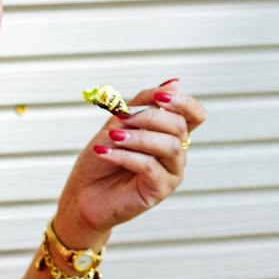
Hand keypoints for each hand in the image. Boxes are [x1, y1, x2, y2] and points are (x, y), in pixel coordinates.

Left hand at [53, 79, 205, 240]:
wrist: (83, 195)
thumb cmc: (101, 158)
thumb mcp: (119, 123)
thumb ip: (144, 103)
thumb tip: (175, 82)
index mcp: (170, 135)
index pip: (195, 114)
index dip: (183, 102)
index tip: (158, 96)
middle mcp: (176, 154)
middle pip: (179, 127)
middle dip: (149, 117)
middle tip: (121, 117)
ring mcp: (171, 173)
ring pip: (169, 147)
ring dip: (139, 137)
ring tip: (112, 137)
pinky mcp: (160, 192)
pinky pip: (150, 167)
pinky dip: (125, 156)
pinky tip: (105, 152)